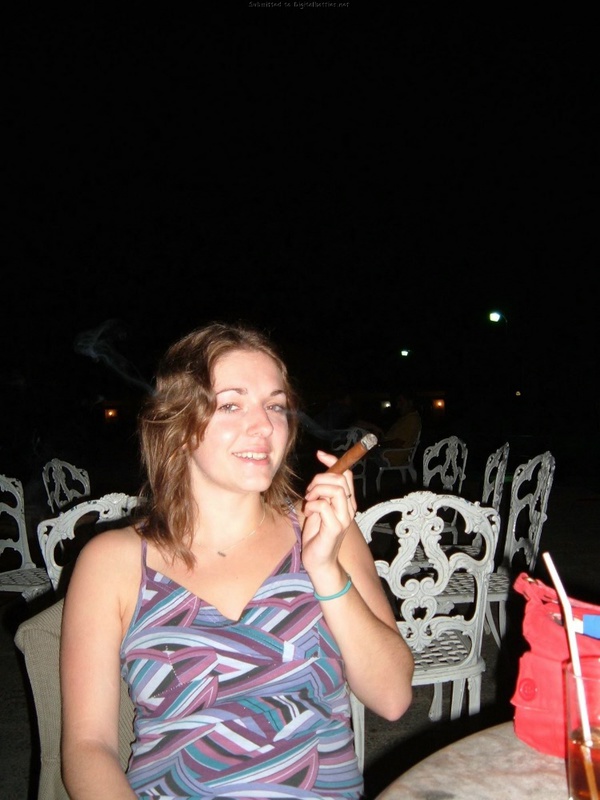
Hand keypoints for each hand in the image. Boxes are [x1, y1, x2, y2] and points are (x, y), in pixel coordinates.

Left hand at [301, 450, 355, 572]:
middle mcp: (349, 508)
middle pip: (340, 479)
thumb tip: (321, 473)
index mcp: (347, 501)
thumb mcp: (319, 507)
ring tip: (309, 501)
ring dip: (316, 491)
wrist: (319, 561)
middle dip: (320, 479)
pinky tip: (309, 512)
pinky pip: (323, 505)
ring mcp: (344, 518)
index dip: (334, 461)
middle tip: (309, 491)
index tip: (320, 455)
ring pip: (334, 489)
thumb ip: (322, 492)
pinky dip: (312, 505)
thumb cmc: (317, 535)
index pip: (347, 473)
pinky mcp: (336, 527)